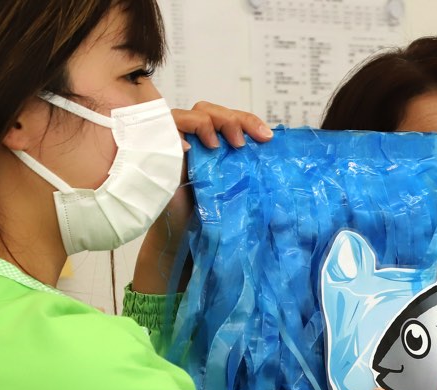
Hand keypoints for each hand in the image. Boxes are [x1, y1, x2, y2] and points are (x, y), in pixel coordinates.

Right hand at [132, 102, 272, 293]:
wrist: (184, 233)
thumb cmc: (210, 211)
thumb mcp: (235, 186)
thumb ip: (248, 169)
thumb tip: (279, 162)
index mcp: (215, 141)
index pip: (231, 117)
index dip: (249, 121)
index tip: (267, 138)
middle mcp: (194, 138)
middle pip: (209, 109)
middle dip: (231, 119)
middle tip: (242, 144)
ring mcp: (174, 143)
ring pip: (187, 114)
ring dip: (206, 124)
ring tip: (217, 147)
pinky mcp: (158, 153)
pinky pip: (164, 131)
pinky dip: (177, 134)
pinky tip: (188, 150)